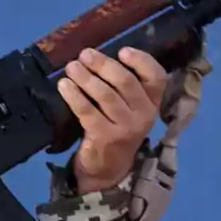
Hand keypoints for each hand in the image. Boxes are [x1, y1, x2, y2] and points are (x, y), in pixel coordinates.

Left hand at [58, 47, 167, 192]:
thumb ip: (124, 87)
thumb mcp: (129, 110)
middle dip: (103, 65)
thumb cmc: (116, 131)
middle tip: (84, 54)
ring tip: (72, 67)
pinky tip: (64, 86)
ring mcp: (125, 127)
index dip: (141, 60)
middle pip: (126, 82)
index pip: (157, 77)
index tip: (122, 50)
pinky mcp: (104, 137)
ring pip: (105, 95)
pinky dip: (74, 96)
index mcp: (153, 103)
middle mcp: (144, 115)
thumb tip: (98, 58)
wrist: (107, 170)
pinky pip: (87, 111)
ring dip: (86, 78)